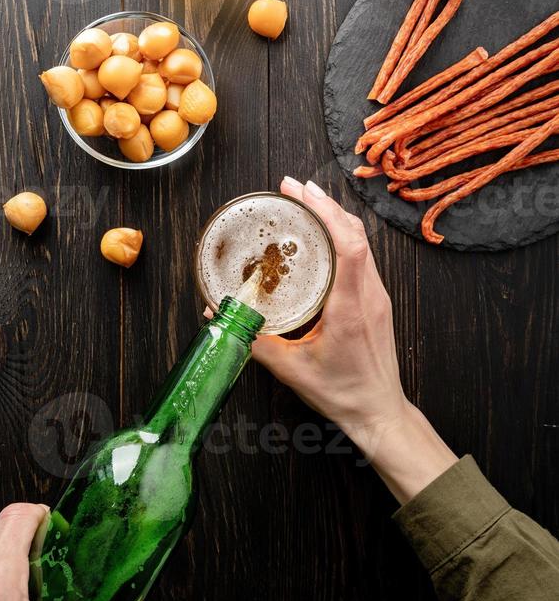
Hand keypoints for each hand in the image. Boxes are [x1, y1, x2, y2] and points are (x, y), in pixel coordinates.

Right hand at [253, 178, 457, 502]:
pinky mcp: (377, 301)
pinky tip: (324, 234)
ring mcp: (378, 296)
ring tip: (306, 202)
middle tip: (294, 187)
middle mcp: (369, 295)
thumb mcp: (291, 370)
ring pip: (362, 242)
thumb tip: (221, 316)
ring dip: (336, 216)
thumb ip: (254, 341)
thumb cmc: (342, 393)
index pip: (348, 245)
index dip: (325, 211)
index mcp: (350, 307)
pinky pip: (364, 256)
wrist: (379, 412)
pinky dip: (343, 236)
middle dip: (324, 204)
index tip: (299, 191)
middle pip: (355, 233)